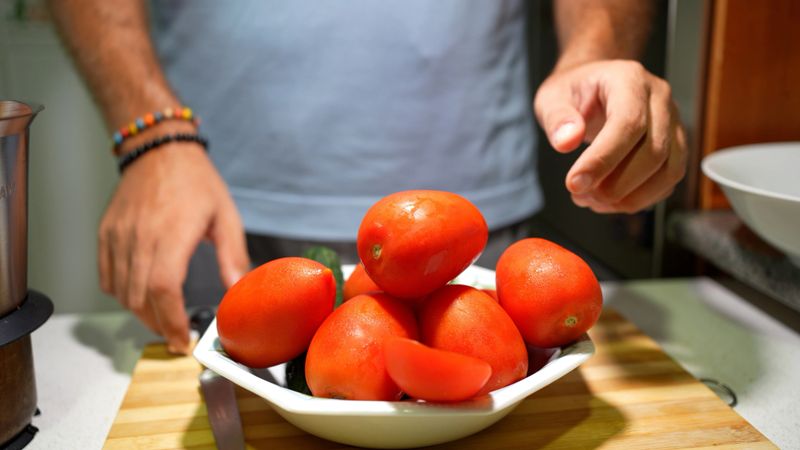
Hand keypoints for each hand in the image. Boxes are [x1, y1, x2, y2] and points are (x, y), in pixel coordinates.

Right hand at [98, 140, 249, 353]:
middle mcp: (140, 237)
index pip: (163, 289)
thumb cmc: (196, 181)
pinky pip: (107, 276)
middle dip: (159, 325)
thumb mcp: (226, 216)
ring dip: (141, 313)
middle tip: (178, 336)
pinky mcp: (106, 234)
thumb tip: (240, 291)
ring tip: (163, 319)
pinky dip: (122, 294)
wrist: (159, 150)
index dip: (172, 321)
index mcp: (172, 233)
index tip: (184, 340)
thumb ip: (233, 257)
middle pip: (140, 298)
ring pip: (122, 292)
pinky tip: (142, 295)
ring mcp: (118, 236)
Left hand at [533, 60, 686, 212]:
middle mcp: (659, 99)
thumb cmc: (574, 92)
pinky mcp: (675, 146)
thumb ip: (557, 119)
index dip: (603, 159)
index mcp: (629, 80)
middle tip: (580, 195)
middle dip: (616, 184)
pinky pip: (668, 181)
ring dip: (630, 197)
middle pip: (654, 151)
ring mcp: (673, 123)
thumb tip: (566, 142)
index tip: (575, 183)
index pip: (628, 123)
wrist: (592, 87)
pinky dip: (639, 199)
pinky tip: (608, 201)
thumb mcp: (552, 98)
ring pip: (668, 170)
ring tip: (592, 201)